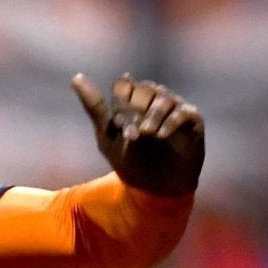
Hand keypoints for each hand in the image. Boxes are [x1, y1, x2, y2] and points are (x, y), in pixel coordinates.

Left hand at [74, 72, 203, 196]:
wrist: (153, 190)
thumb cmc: (129, 162)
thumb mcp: (106, 136)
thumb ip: (94, 106)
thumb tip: (75, 77)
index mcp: (133, 101)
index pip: (124, 87)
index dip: (120, 103)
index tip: (118, 125)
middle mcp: (155, 101)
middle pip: (144, 89)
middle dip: (135, 110)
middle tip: (131, 135)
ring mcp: (175, 109)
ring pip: (163, 99)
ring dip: (151, 116)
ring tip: (146, 135)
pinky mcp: (192, 121)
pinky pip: (182, 113)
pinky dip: (170, 123)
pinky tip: (160, 136)